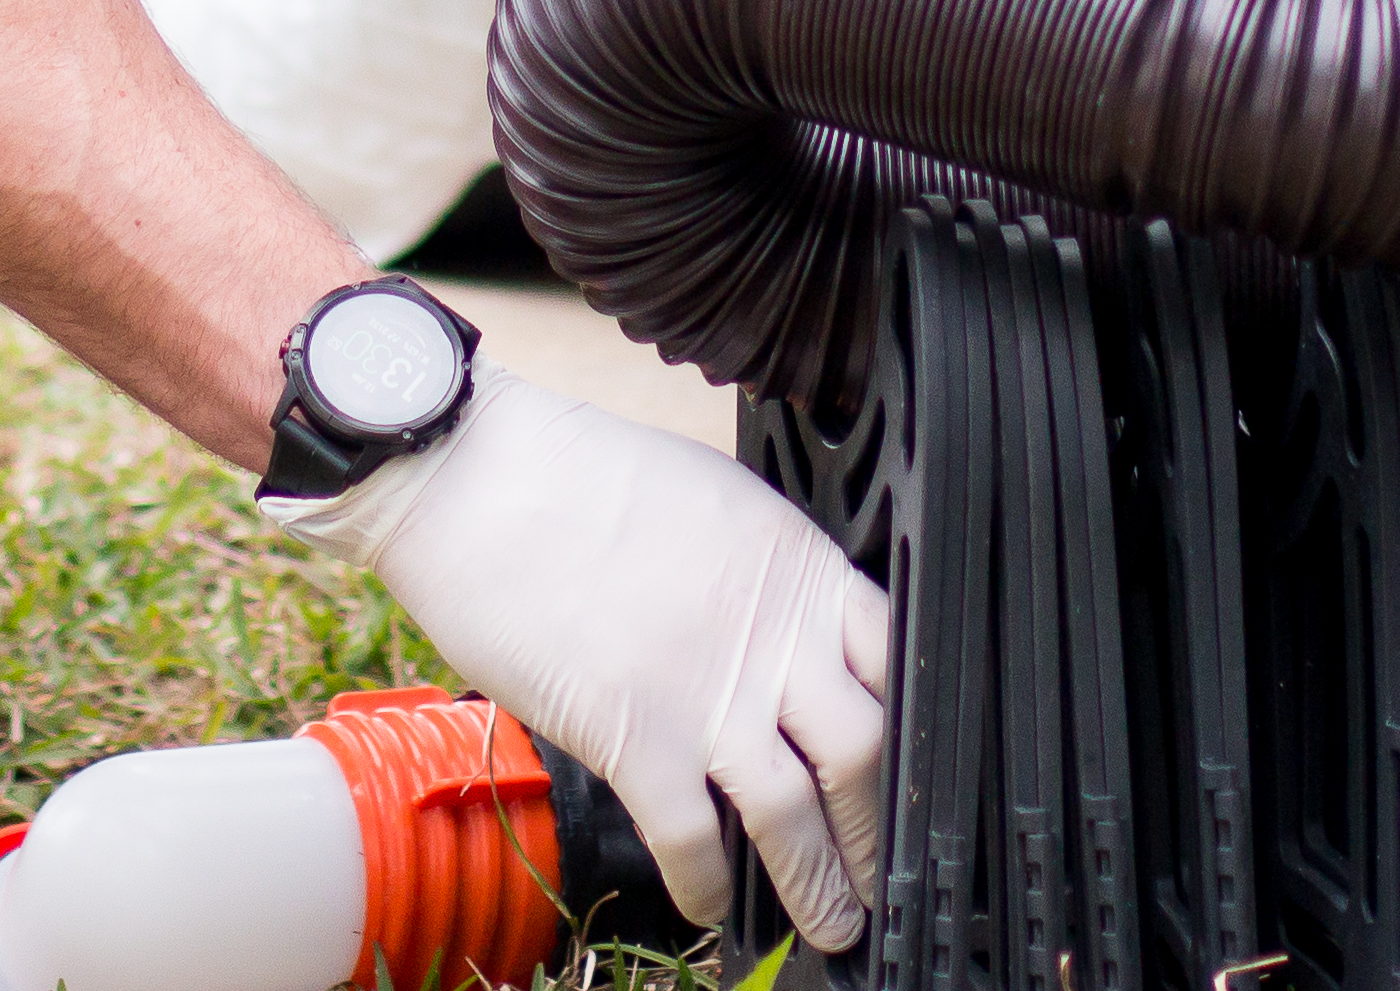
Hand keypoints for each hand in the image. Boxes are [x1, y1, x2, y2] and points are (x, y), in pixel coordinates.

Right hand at [268, 366, 891, 946]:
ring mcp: (706, 691)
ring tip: (833, 922)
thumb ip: (768, 577)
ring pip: (794, 813)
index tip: (918, 770)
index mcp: (797, 568)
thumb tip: (791, 633)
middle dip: (879, 828)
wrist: (481, 478)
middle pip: (865, 750)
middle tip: (883, 874)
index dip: (918, 726)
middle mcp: (769, 635)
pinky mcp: (636, 736)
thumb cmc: (582, 477)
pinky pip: (694, 838)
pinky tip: (716, 909)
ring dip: (819, 882)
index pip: (899, 660)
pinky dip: (710, 887)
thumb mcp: (716, 500)